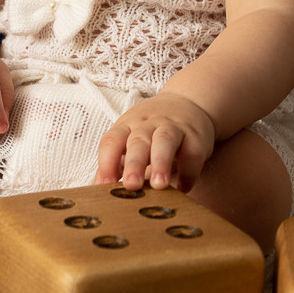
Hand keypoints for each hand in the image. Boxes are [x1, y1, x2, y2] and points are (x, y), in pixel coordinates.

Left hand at [95, 93, 215, 190]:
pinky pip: (192, 154)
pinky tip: (183, 188)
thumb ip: (114, 163)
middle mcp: (148, 124)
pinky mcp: (196, 136)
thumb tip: (97, 190)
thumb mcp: (129, 138)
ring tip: (160, 185)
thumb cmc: (151, 129)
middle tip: (131, 185)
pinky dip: (188, 173)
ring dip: (161, 163)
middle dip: (134, 164)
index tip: (104, 185)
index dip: (106, 162)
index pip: (112, 140)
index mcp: (127, 126)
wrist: (188, 102)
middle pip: (138, 141)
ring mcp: (173, 128)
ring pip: (165, 141)